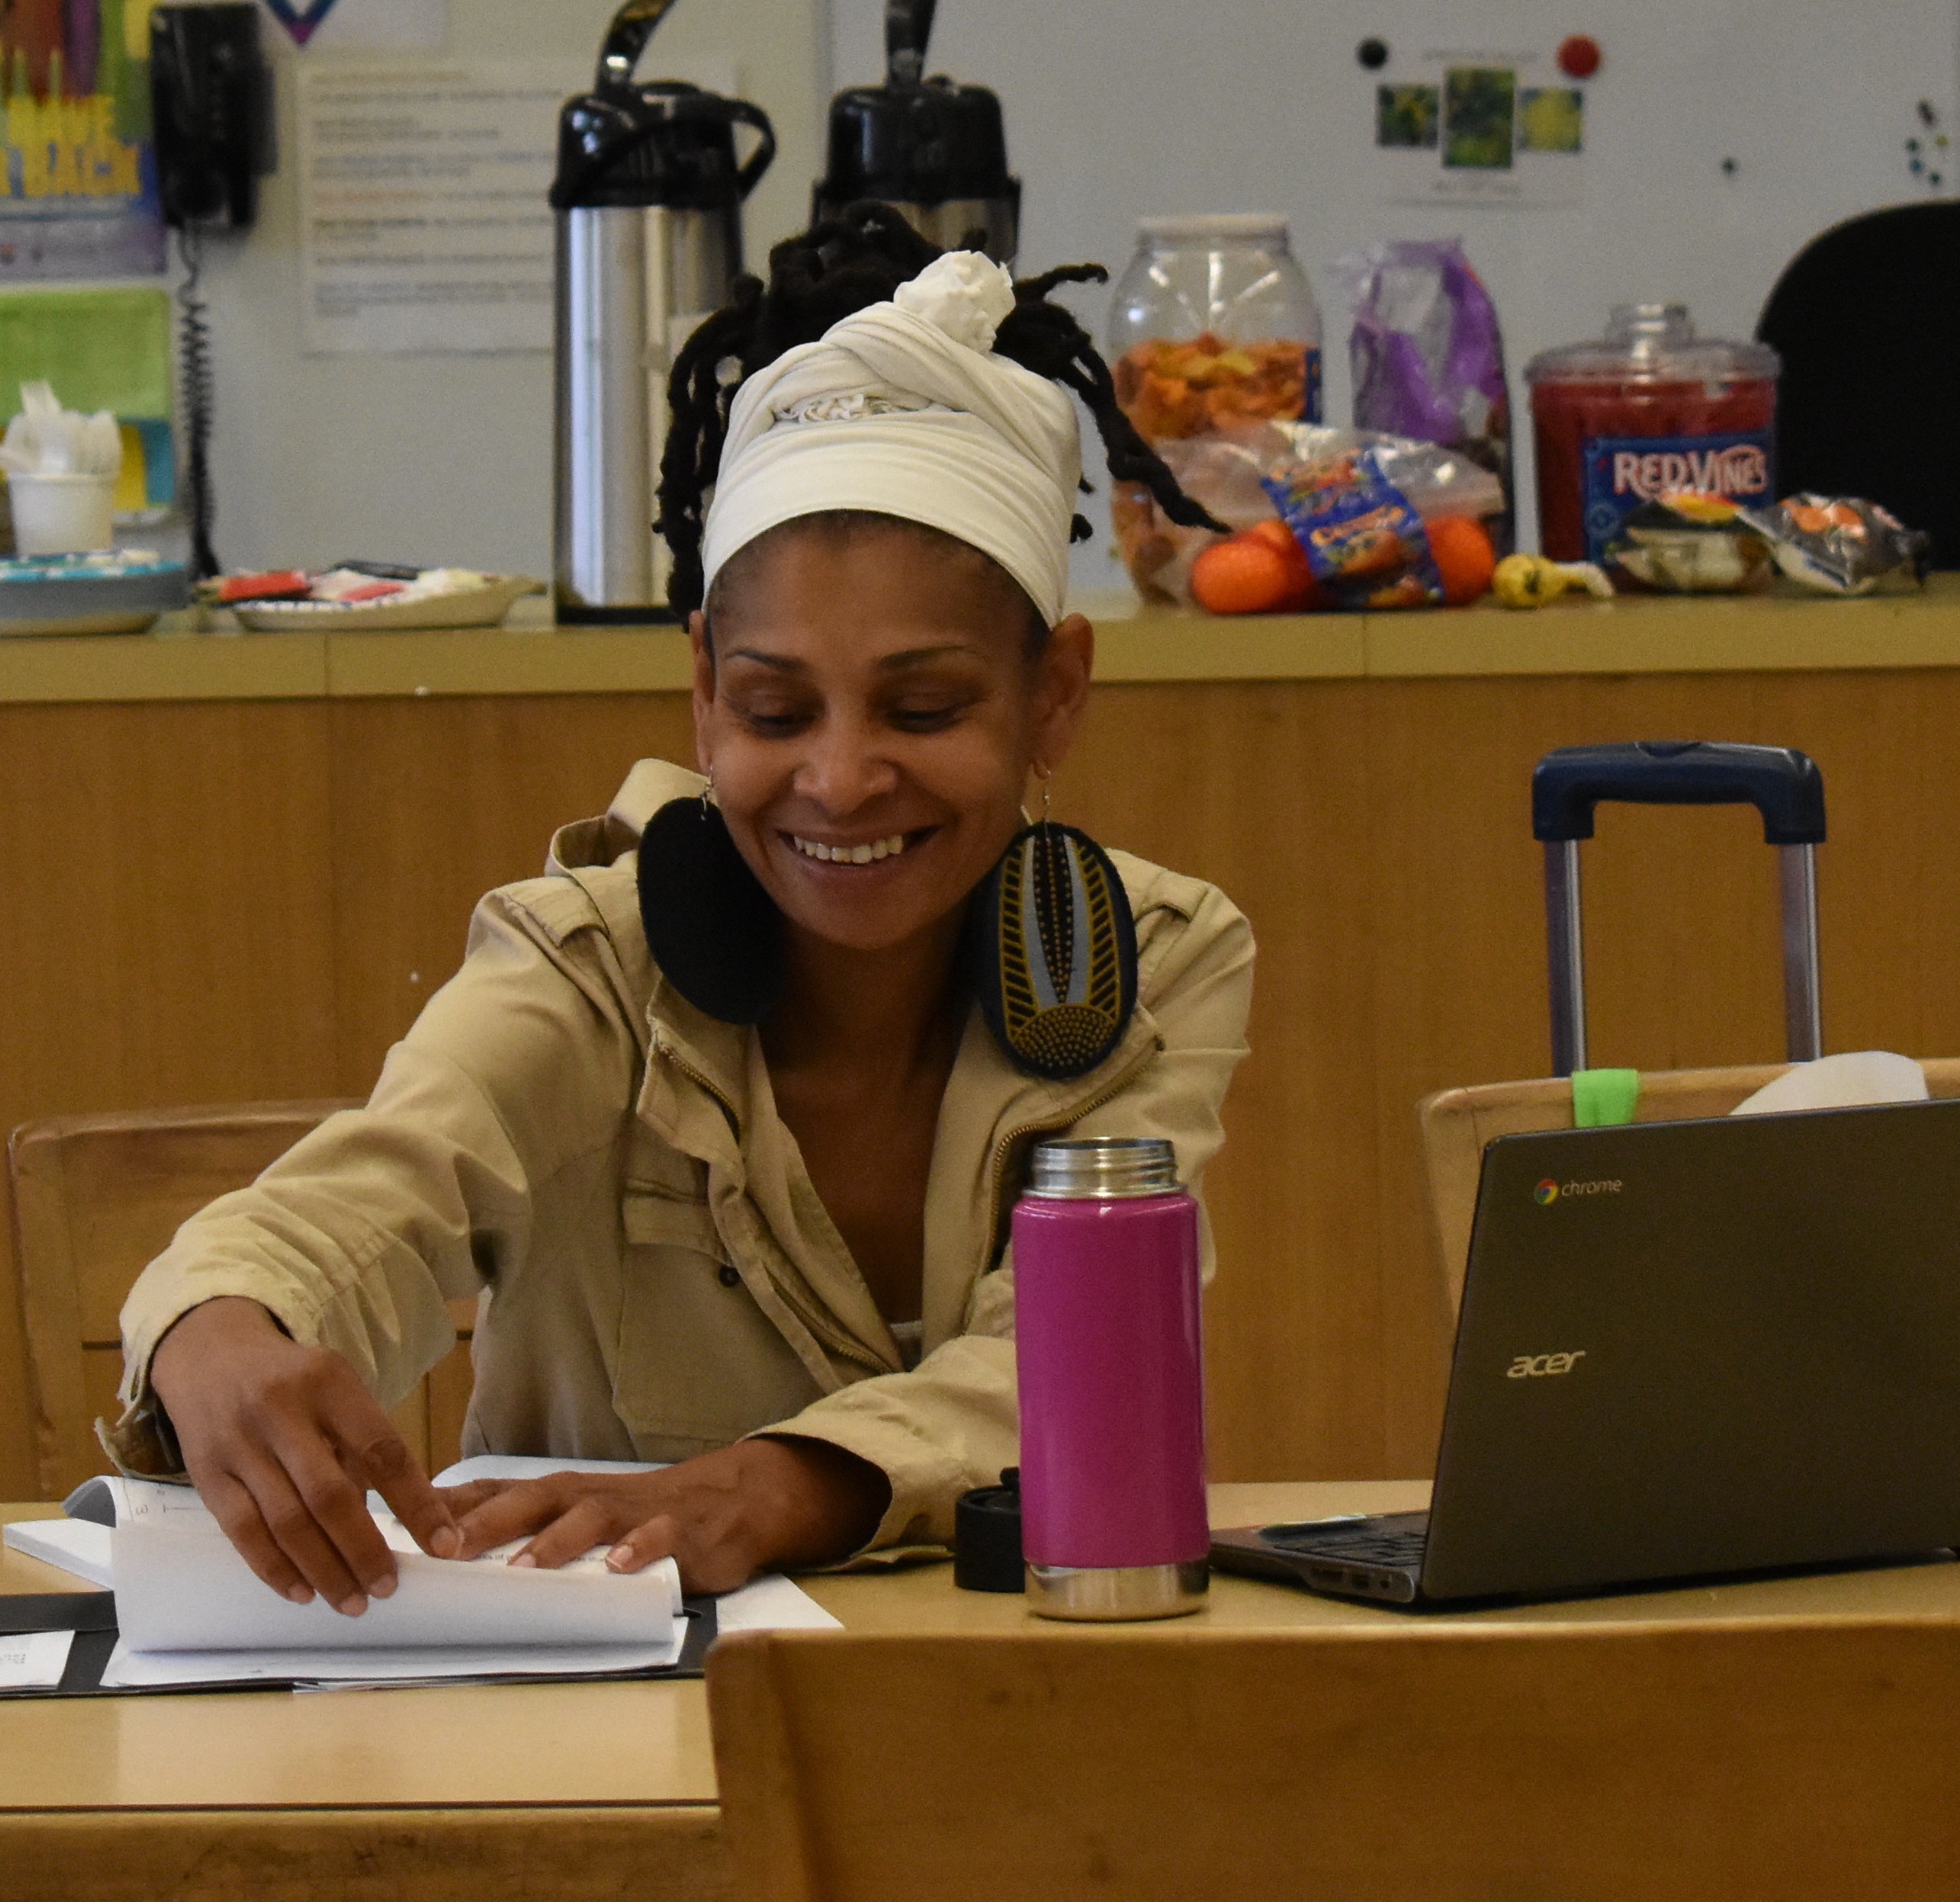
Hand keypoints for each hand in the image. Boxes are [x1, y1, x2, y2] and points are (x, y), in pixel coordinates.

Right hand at [149, 1296, 459, 1614]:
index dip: (417, 1503)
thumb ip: (363, 1443)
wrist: (210, 1354)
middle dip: (364, 1550)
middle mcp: (282, 1411)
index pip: (383, 1450)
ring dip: (324, 1569)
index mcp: (330, 1384)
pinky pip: (242, 1531)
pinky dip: (274, 1568)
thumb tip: (407, 1518)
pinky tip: (302, 1591)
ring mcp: (239, 1443)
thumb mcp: (337, 1388)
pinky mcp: (205, 1473)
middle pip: (330, 1495)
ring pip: (286, 1521)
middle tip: (387, 1587)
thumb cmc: (293, 1381)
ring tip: (352, 1600)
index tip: (445, 1546)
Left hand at [441, 1437, 890, 1593]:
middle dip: (488, 1521)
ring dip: (556, 1539)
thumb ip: (525, 1533)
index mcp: (558, 1495)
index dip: (450, 1508)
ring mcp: (635, 1510)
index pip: (494, 1491)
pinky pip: (659, 1535)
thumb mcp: (577, 1517)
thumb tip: (447, 1555)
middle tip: (445, 1548)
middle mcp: (588, 1496)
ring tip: (524, 1565)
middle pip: (531, 1499)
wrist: (730, 1499)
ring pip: (589, 1516)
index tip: (400, 1524)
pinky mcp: (680, 1529)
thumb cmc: (639, 1517)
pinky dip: (639, 1547)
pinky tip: (621, 1565)